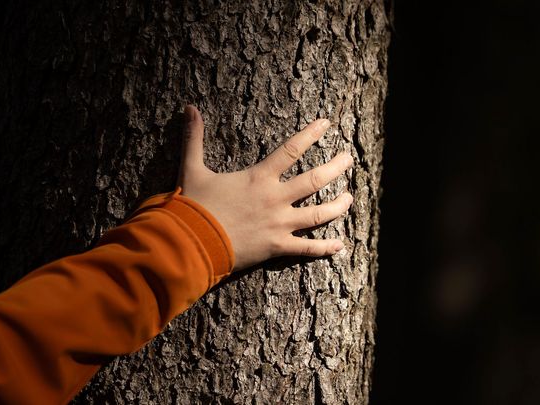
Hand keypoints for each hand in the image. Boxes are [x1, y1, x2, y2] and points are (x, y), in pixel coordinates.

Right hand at [177, 105, 353, 270]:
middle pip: (315, 180)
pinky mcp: (278, 247)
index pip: (292, 149)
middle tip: (349, 159)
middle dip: (336, 167)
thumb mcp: (192, 169)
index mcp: (259, 177)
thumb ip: (194, 138)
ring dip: (338, 206)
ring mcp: (280, 224)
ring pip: (319, 214)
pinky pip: (308, 248)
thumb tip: (189, 107)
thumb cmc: (193, 206)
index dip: (311, 134)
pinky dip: (325, 248)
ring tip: (350, 198)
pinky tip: (340, 245)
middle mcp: (275, 198)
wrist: (191, 244)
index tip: (327, 124)